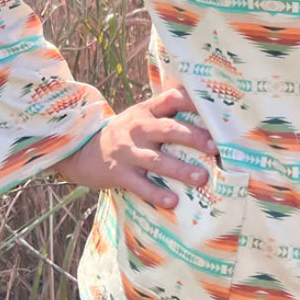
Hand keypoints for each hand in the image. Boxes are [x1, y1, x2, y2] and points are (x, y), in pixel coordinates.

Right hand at [51, 86, 217, 208]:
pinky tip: (172, 201)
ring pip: (157, 160)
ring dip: (181, 169)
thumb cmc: (125, 133)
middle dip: (194, 138)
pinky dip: (156, 193)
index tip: (216, 111)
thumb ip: (165, 113)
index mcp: (147, 110)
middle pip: (170, 130)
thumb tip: (205, 114)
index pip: (172, 99)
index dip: (194, 102)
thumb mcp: (140, 116)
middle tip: (216, 148)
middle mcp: (139, 128)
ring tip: (202, 178)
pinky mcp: (119, 173)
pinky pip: (140, 185)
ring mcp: (128, 151)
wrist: (82, 151)